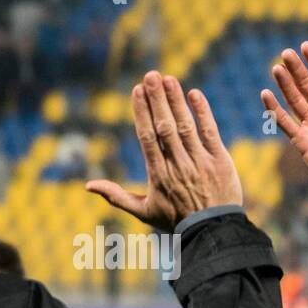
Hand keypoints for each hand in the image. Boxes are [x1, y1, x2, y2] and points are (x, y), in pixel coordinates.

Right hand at [87, 72, 241, 231]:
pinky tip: (194, 94)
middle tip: (151, 75)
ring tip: (168, 79)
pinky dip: (203, 113)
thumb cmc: (177, 220)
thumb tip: (87, 186)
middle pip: (164, 127)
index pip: (147, 137)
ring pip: (185, 127)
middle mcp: (178, 165)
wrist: (214, 232)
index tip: (137, 90)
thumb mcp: (144, 211)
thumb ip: (116, 196)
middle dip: (157, 99)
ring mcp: (200, 162)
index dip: (142, 112)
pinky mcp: (220, 161)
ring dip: (176, 101)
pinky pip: (210, 133)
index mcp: (158, 174)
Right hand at [261, 41, 307, 198]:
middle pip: (307, 84)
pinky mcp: (302, 140)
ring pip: (295, 99)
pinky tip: (266, 95)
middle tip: (287, 53)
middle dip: (296, 69)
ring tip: (277, 68)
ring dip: (285, 85)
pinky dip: (274, 110)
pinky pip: (285, 123)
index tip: (306, 45)